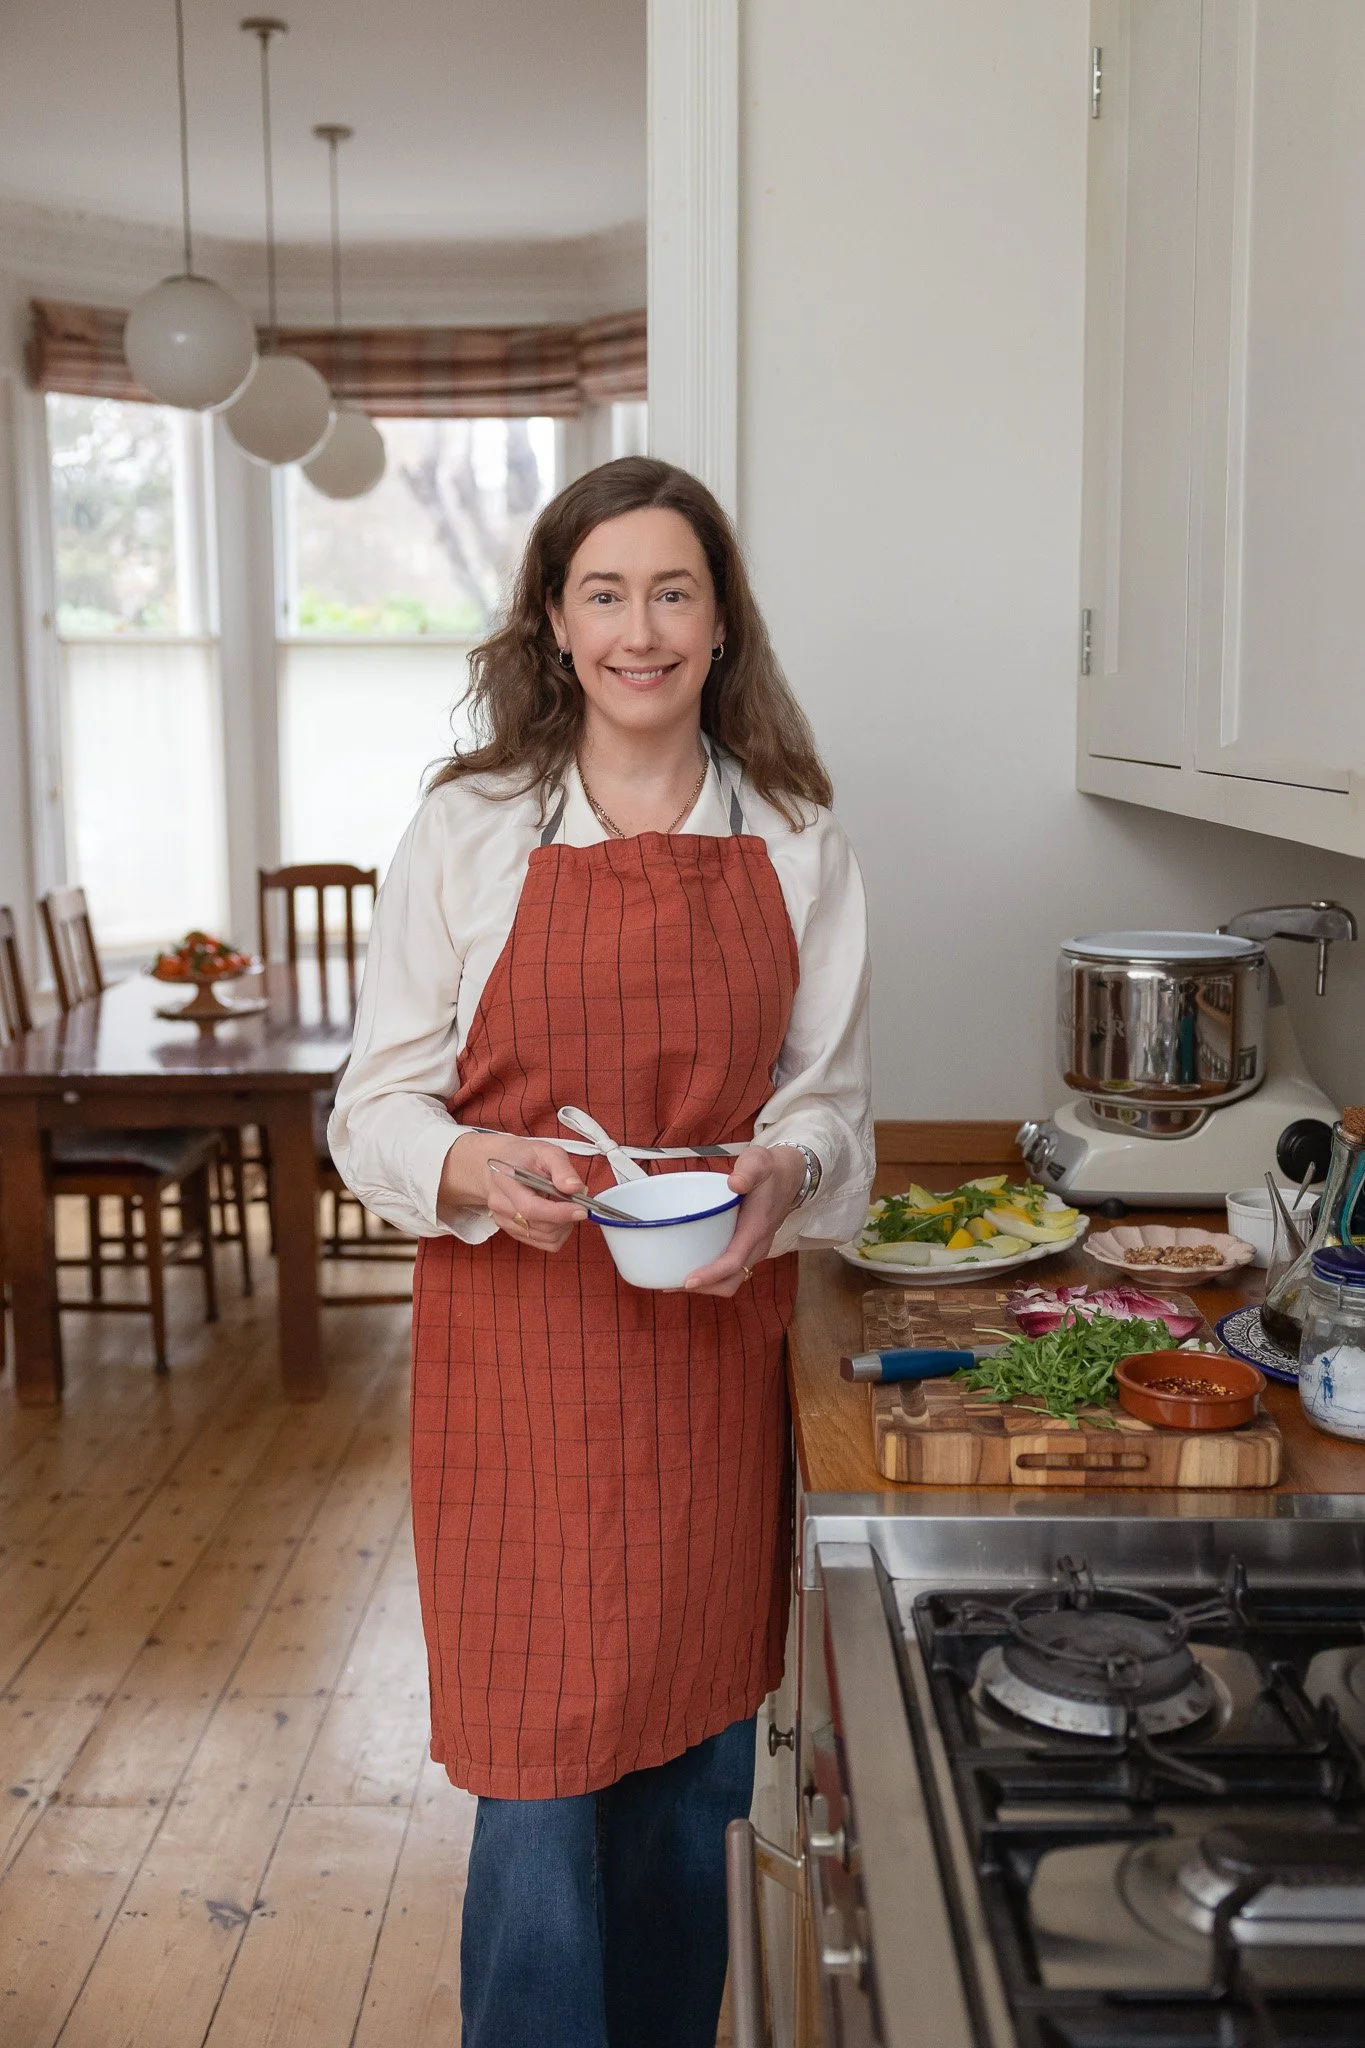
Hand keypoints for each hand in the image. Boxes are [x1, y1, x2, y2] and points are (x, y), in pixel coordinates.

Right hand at [438, 1132, 587, 1252]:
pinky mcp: (513, 1231)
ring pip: (544, 1238)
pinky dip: (558, 1234)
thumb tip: (575, 1188)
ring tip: (566, 1206)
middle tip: (578, 1202)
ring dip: (564, 1226)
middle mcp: (501, 1206)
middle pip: (540, 1226)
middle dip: (566, 1218)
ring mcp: (505, 1221)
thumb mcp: (545, 1151)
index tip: (582, 1210)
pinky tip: (558, 1217)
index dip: (559, 1213)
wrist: (501, 1164)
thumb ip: (562, 1168)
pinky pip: (543, 1244)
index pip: (531, 1208)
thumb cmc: (523, 1157)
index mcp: (506, 1182)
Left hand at [683, 1145, 806, 1296]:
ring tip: (677, 1278)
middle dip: (704, 1287)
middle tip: (673, 1283)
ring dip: (707, 1284)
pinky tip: (693, 1263)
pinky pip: (732, 1269)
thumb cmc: (770, 1170)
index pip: (733, 1262)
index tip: (687, 1281)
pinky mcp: (749, 1247)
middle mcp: (757, 1245)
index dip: (710, 1275)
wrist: (791, 1176)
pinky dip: (713, 1274)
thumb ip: (748, 1171)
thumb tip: (735, 1183)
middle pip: (731, 1280)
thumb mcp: (758, 1162)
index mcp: (756, 1229)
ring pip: (732, 1279)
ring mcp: (754, 1249)